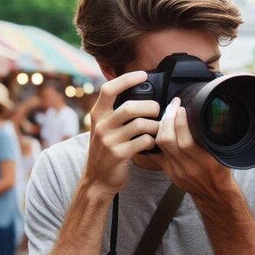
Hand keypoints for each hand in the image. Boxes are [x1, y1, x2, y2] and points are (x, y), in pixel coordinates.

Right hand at [84, 71, 160, 195]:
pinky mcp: (119, 155)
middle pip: (131, 107)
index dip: (127, 79)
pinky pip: (144, 141)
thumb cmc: (105, 151)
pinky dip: (153, 141)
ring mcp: (109, 141)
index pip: (109, 89)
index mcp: (97, 114)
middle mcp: (101, 125)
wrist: (97, 179)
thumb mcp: (103, 128)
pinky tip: (152, 143)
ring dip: (155, 125)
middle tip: (158, 111)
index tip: (143, 75)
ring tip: (157, 128)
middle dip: (151, 107)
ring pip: (141, 124)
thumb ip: (114, 113)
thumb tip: (138, 95)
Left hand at [151, 98, 232, 198]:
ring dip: (161, 127)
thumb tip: (209, 116)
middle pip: (168, 141)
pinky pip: (156, 154)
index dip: (180, 122)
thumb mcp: (223, 155)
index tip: (181, 108)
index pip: (186, 141)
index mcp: (204, 162)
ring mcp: (176, 171)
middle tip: (172, 106)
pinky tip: (159, 129)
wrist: (214, 195)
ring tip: (167, 114)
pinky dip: (156, 139)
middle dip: (168, 119)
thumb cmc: (221, 173)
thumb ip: (214, 139)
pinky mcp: (169, 173)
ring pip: (160, 145)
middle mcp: (188, 168)